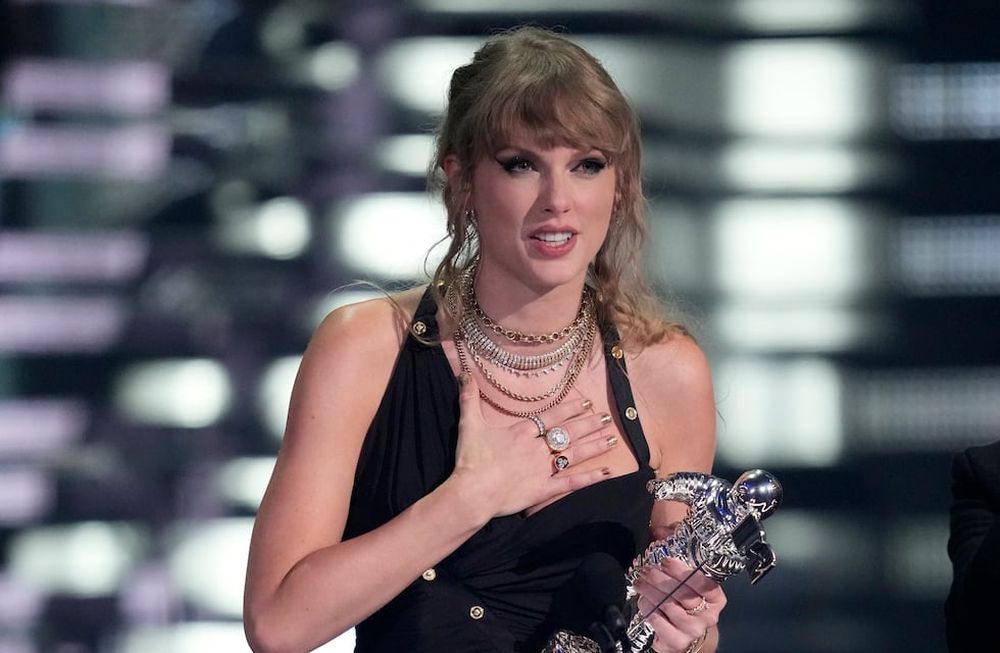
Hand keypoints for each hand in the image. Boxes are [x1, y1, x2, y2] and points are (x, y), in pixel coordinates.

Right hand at [452, 373, 616, 517]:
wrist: (472, 491)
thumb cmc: (470, 459)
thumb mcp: (469, 424)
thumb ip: (469, 398)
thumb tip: (465, 373)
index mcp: (522, 431)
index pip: (552, 416)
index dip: (570, 408)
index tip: (585, 401)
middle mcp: (537, 448)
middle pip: (568, 432)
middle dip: (588, 423)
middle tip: (606, 417)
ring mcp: (542, 469)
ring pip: (574, 454)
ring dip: (594, 445)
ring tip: (612, 438)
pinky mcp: (543, 490)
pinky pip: (570, 482)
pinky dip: (590, 478)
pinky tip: (607, 472)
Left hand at [632, 557, 725, 652]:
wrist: (688, 632)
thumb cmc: (687, 597)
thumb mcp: (688, 575)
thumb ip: (676, 549)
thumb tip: (660, 530)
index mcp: (716, 597)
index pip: (704, 583)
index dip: (682, 571)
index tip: (665, 560)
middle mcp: (708, 616)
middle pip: (683, 595)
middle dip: (661, 579)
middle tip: (646, 570)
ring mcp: (693, 631)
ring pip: (668, 607)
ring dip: (650, 592)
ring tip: (639, 582)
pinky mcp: (677, 642)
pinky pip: (658, 623)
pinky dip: (648, 610)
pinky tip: (644, 601)